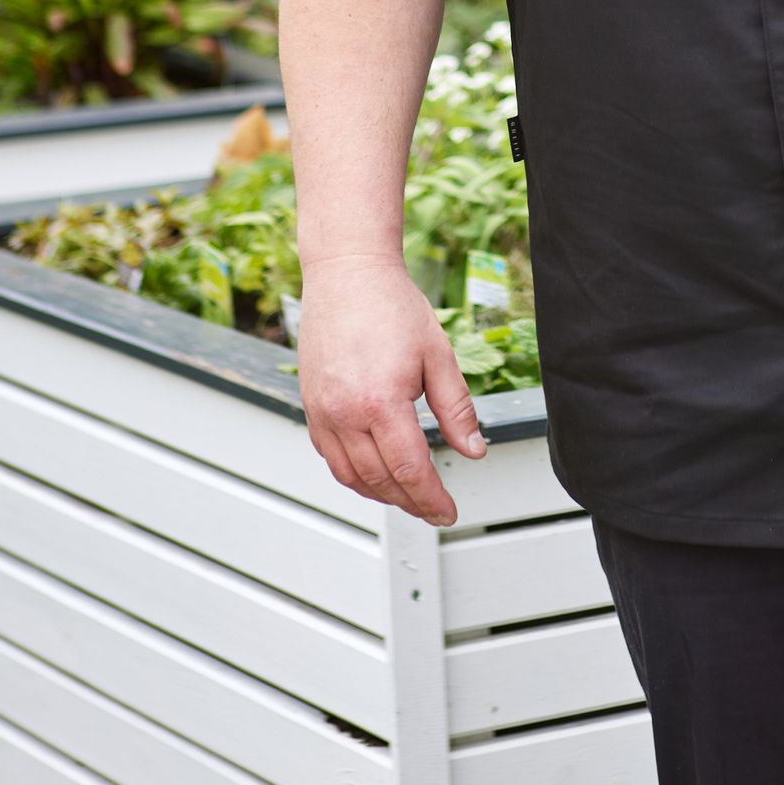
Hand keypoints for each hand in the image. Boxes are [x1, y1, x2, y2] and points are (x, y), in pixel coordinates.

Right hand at [297, 251, 485, 525]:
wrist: (348, 273)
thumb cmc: (392, 305)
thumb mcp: (439, 355)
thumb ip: (456, 409)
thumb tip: (473, 450)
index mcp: (380, 403)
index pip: (410, 471)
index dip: (431, 498)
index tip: (447, 510)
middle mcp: (344, 414)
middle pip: (380, 480)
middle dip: (410, 502)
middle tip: (434, 508)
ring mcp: (322, 412)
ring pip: (350, 476)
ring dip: (380, 494)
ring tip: (407, 497)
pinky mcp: (310, 406)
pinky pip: (330, 456)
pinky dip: (353, 474)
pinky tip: (374, 473)